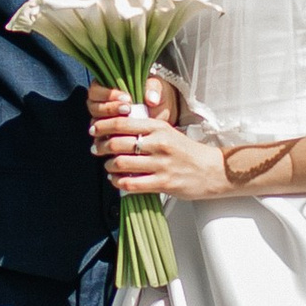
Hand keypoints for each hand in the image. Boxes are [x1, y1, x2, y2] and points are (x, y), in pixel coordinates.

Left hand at [87, 79, 220, 201]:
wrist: (211, 170)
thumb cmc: (186, 152)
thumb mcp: (167, 132)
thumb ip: (145, 130)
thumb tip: (115, 130)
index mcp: (158, 127)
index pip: (122, 122)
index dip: (103, 125)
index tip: (94, 129)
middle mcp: (159, 143)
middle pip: (117, 143)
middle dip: (101, 147)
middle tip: (96, 149)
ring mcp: (161, 164)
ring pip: (121, 164)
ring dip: (109, 166)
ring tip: (109, 166)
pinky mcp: (163, 183)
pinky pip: (131, 184)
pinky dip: (119, 182)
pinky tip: (117, 180)